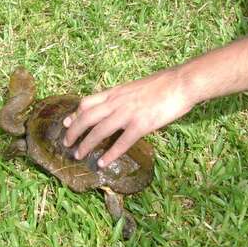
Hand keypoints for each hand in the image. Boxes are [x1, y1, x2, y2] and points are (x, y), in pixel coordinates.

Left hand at [63, 68, 194, 166]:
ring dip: (86, 144)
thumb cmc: (161, 85)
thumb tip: (113, 107)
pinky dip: (110, 154)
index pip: (86, 102)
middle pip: (86, 117)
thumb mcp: (134, 88)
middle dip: (73, 131)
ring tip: (78, 155)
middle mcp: (117, 102)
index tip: (65, 123)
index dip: (74, 114)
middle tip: (66, 144)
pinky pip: (121, 142)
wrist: (182, 82)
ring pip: (99, 130)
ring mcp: (128, 113)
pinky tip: (103, 163)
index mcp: (115, 92)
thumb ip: (121, 98)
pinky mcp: (141, 124)